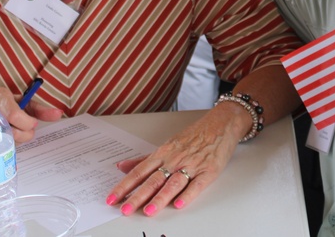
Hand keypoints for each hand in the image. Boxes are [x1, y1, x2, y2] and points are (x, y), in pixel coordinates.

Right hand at [0, 87, 62, 143]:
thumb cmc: (8, 106)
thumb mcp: (24, 103)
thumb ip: (40, 110)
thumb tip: (58, 114)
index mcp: (1, 96)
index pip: (15, 115)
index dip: (28, 123)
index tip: (32, 123)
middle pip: (12, 132)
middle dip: (24, 133)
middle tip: (24, 128)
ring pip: (6, 142)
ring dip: (16, 140)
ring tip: (13, 132)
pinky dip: (6, 146)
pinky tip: (5, 139)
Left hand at [105, 103, 247, 215]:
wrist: (221, 123)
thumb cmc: (195, 135)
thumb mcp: (167, 144)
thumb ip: (145, 158)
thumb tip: (122, 166)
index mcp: (164, 153)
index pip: (139, 171)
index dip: (124, 185)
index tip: (112, 198)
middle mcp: (175, 159)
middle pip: (153, 179)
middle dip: (138, 196)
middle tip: (125, 209)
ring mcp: (192, 165)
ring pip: (173, 183)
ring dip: (160, 197)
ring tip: (149, 210)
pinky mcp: (209, 171)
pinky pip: (197, 184)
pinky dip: (188, 195)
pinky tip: (179, 204)